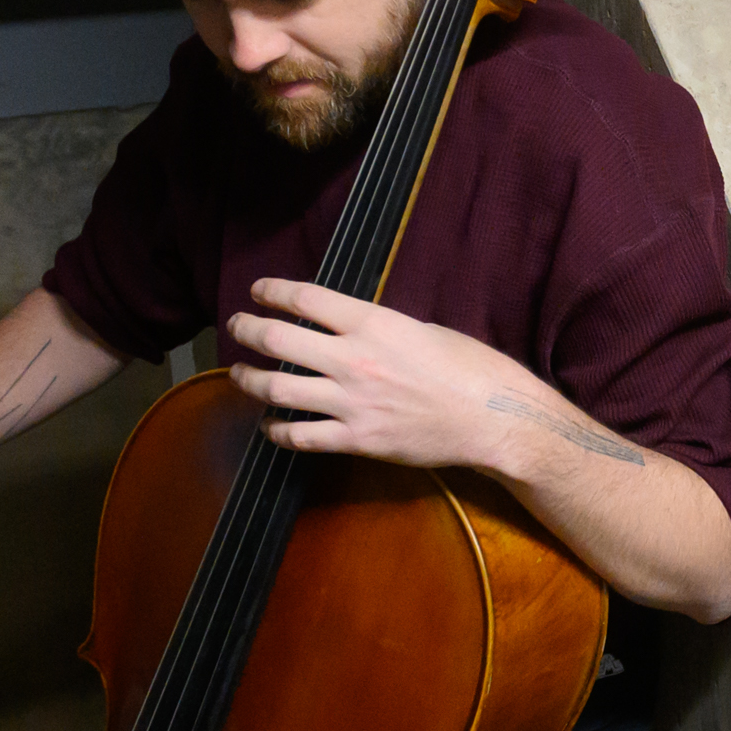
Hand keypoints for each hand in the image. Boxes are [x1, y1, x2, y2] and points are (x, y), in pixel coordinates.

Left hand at [227, 278, 551, 472]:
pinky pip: (300, 436)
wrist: (493, 419)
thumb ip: (379, 328)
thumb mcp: (423, 329)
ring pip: (277, 389)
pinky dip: (276, 431)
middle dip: (248, 330)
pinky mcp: (357, 439)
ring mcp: (352, 402)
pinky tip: (270, 425)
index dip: (272, 292)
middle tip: (236, 326)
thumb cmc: (470, 369)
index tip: (257, 291)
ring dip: (249, 379)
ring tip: (239, 374)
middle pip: (278, 340)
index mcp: (373, 324)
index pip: (305, 300)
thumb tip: (348, 326)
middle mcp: (354, 360)